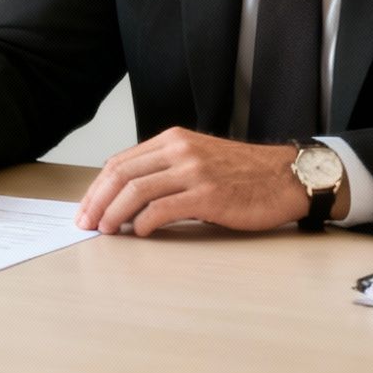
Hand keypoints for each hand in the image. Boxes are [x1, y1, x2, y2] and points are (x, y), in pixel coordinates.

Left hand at [76, 128, 329, 235]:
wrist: (286, 178)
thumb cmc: (243, 175)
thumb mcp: (198, 160)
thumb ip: (166, 171)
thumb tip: (126, 199)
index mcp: (173, 140)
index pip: (120, 162)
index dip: (97, 187)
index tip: (86, 208)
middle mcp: (180, 150)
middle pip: (122, 174)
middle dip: (97, 201)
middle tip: (87, 223)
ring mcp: (194, 171)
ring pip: (137, 190)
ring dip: (114, 213)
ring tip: (106, 231)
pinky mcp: (209, 195)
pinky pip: (163, 208)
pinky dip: (144, 222)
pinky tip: (139, 232)